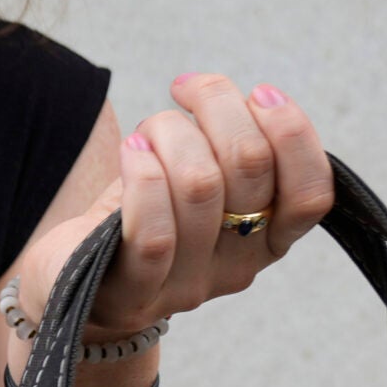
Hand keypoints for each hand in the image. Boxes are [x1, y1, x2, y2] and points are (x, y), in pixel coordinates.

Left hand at [23, 77, 333, 342]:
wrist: (74, 283)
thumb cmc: (141, 215)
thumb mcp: (198, 175)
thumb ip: (231, 148)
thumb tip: (248, 100)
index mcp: (267, 239)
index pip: (312, 194)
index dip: (293, 131)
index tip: (260, 93)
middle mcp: (236, 267)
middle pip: (250, 165)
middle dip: (217, 104)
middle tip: (186, 91)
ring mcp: (186, 287)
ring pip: (200, 184)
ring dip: (169, 131)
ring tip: (146, 134)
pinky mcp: (133, 295)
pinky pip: (154, 233)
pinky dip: (142, 173)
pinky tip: (131, 150)